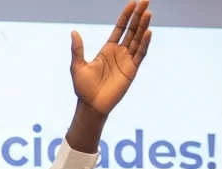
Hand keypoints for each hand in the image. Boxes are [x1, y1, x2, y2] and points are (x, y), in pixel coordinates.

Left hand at [70, 1, 151, 115]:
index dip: (126, 16)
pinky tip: (147, 32)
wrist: (91, 104)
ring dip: (143, 26)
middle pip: (132, 30)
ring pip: (138, 39)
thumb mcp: (77, 66)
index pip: (120, 28)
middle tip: (145, 1)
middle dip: (138, 16)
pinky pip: (140, 54)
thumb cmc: (83, 87)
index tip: (133, 3)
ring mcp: (127, 60)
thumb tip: (73, 32)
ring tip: (148, 13)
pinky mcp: (132, 70)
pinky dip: (144, 43)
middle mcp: (119, 52)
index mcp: (108, 49)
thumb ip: (77, 49)